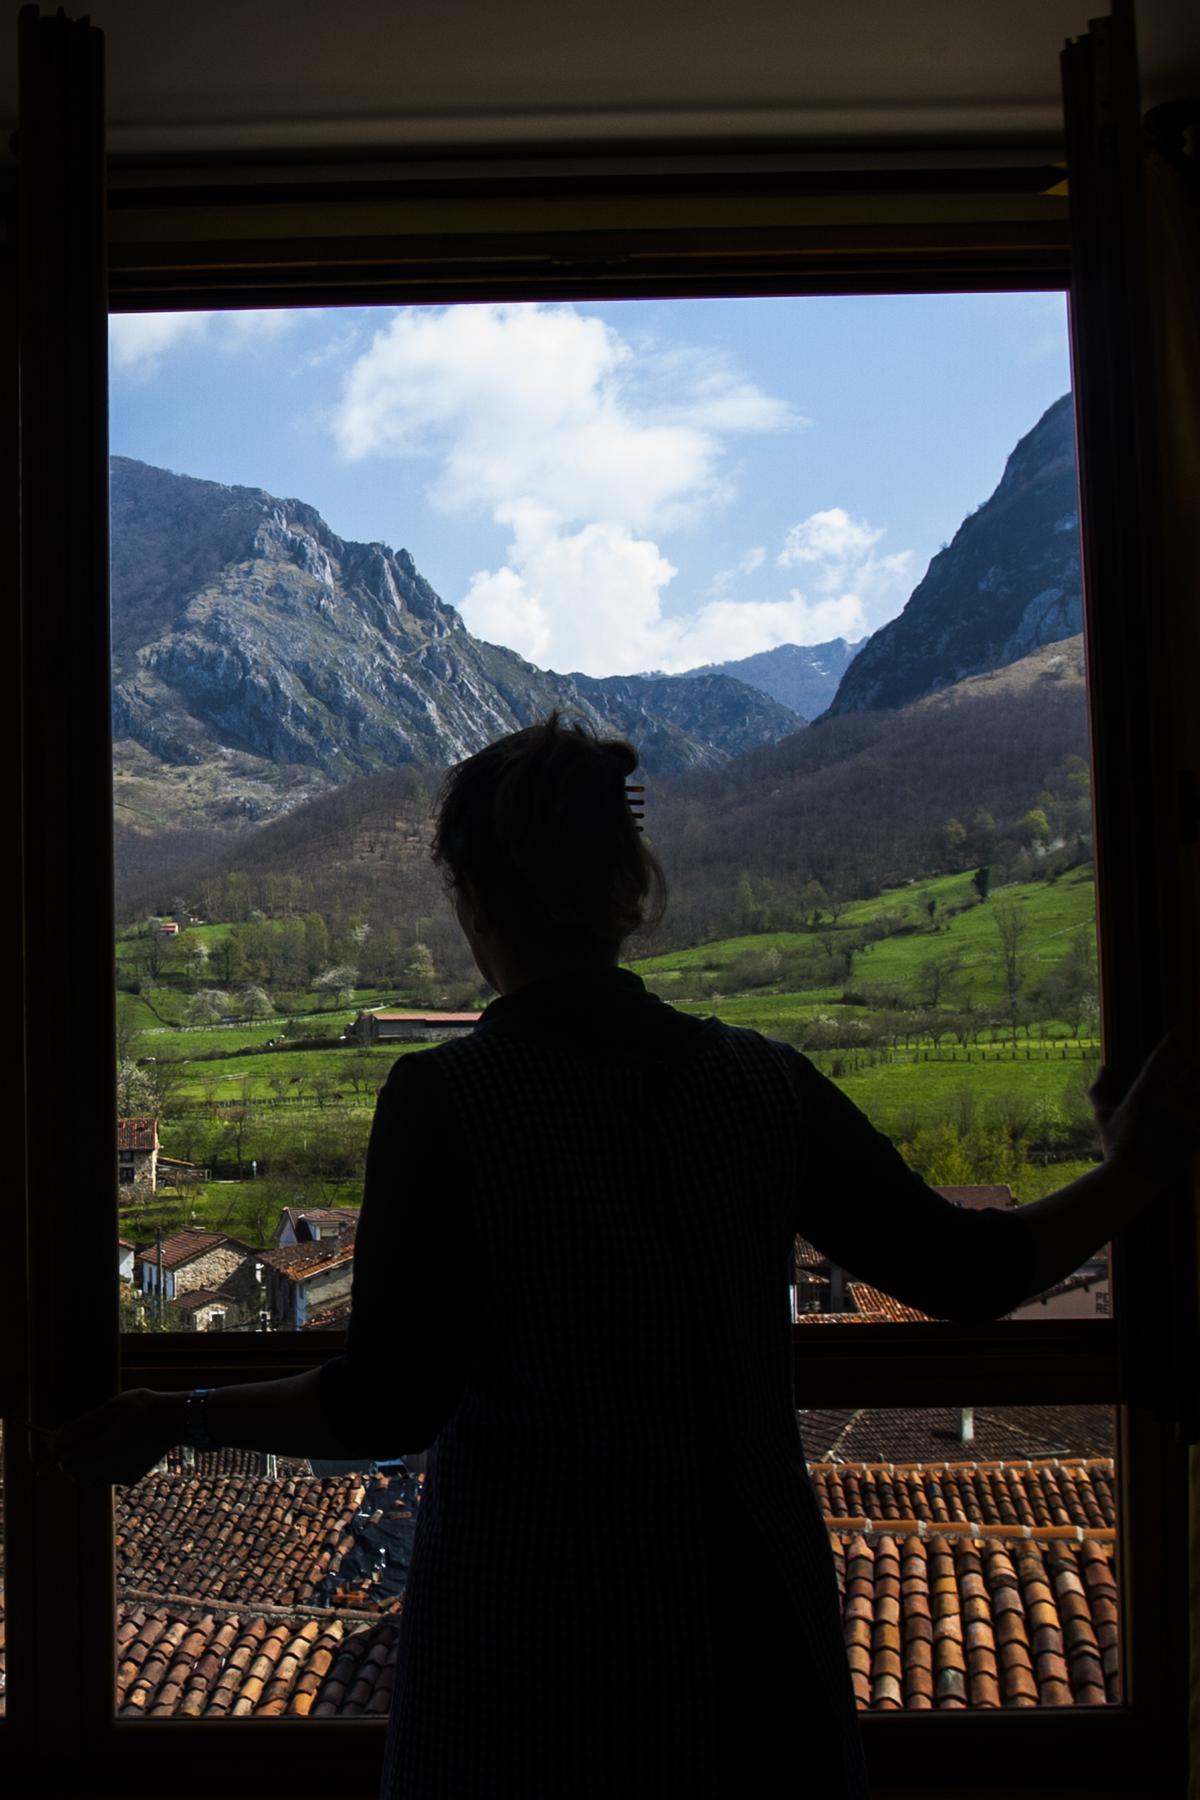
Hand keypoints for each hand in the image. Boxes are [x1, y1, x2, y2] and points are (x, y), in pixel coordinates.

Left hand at [52, 1388, 182, 1486]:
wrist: (177, 1419)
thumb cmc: (143, 1407)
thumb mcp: (111, 1408)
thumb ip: (82, 1427)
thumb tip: (56, 1440)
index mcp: (106, 1450)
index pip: (67, 1461)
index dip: (59, 1449)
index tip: (62, 1434)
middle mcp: (112, 1469)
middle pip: (75, 1471)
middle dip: (71, 1455)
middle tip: (78, 1434)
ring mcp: (121, 1476)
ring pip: (88, 1475)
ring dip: (85, 1461)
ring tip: (99, 1437)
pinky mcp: (129, 1479)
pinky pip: (104, 1475)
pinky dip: (101, 1464)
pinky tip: (114, 1445)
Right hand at [1090, 1034, 1199, 1183]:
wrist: (1132, 1178)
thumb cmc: (1116, 1146)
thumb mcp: (1103, 1116)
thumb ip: (1101, 1090)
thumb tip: (1106, 1067)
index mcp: (1144, 1094)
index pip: (1161, 1060)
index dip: (1173, 1042)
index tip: (1182, 1029)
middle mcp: (1166, 1102)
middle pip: (1193, 1071)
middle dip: (1196, 1063)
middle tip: (1196, 1058)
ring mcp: (1183, 1119)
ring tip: (1198, 1079)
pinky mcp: (1195, 1135)